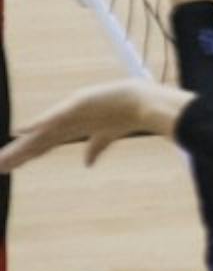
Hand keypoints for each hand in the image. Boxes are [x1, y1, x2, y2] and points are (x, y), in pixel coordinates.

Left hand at [0, 79, 193, 172]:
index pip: (40, 146)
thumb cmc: (125, 116)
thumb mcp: (105, 138)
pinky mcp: (75, 105)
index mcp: (69, 130)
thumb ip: (94, 149)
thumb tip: (87, 164)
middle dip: (15, 155)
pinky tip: (22, 130)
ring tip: (2, 158)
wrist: (141, 102)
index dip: (24, 157)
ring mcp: (68, 114)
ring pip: (39, 134)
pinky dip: (37, 123)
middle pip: (35, 143)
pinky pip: (53, 117)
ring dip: (20, 146)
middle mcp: (64, 123)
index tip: (7, 167)